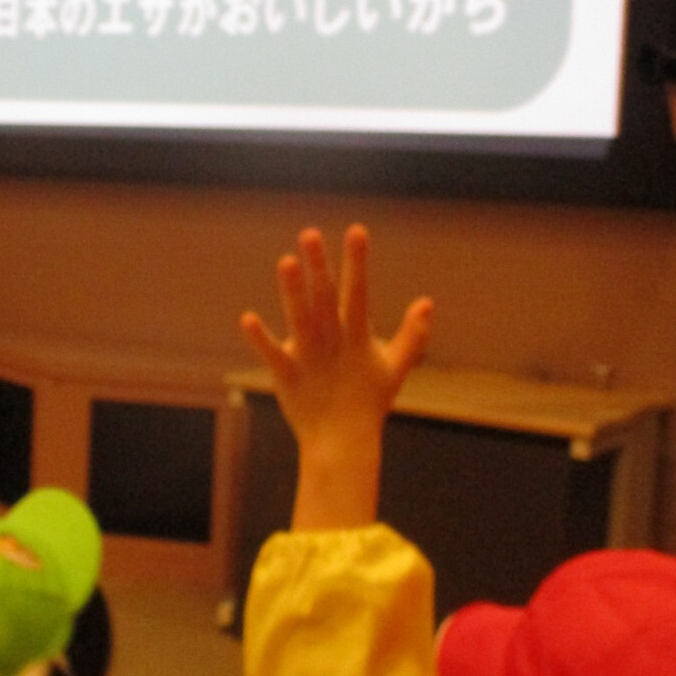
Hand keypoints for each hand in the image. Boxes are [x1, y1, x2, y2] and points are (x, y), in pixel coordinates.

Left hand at [240, 225, 432, 529]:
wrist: (343, 444)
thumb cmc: (368, 403)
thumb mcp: (395, 368)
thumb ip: (413, 335)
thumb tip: (428, 303)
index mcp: (358, 337)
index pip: (359, 292)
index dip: (358, 261)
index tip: (356, 230)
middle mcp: (333, 342)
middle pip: (326, 298)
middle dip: (319, 266)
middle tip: (309, 233)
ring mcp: (310, 358)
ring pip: (300, 319)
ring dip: (292, 291)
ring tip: (284, 261)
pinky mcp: (288, 376)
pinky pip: (272, 355)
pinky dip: (260, 338)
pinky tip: (247, 318)